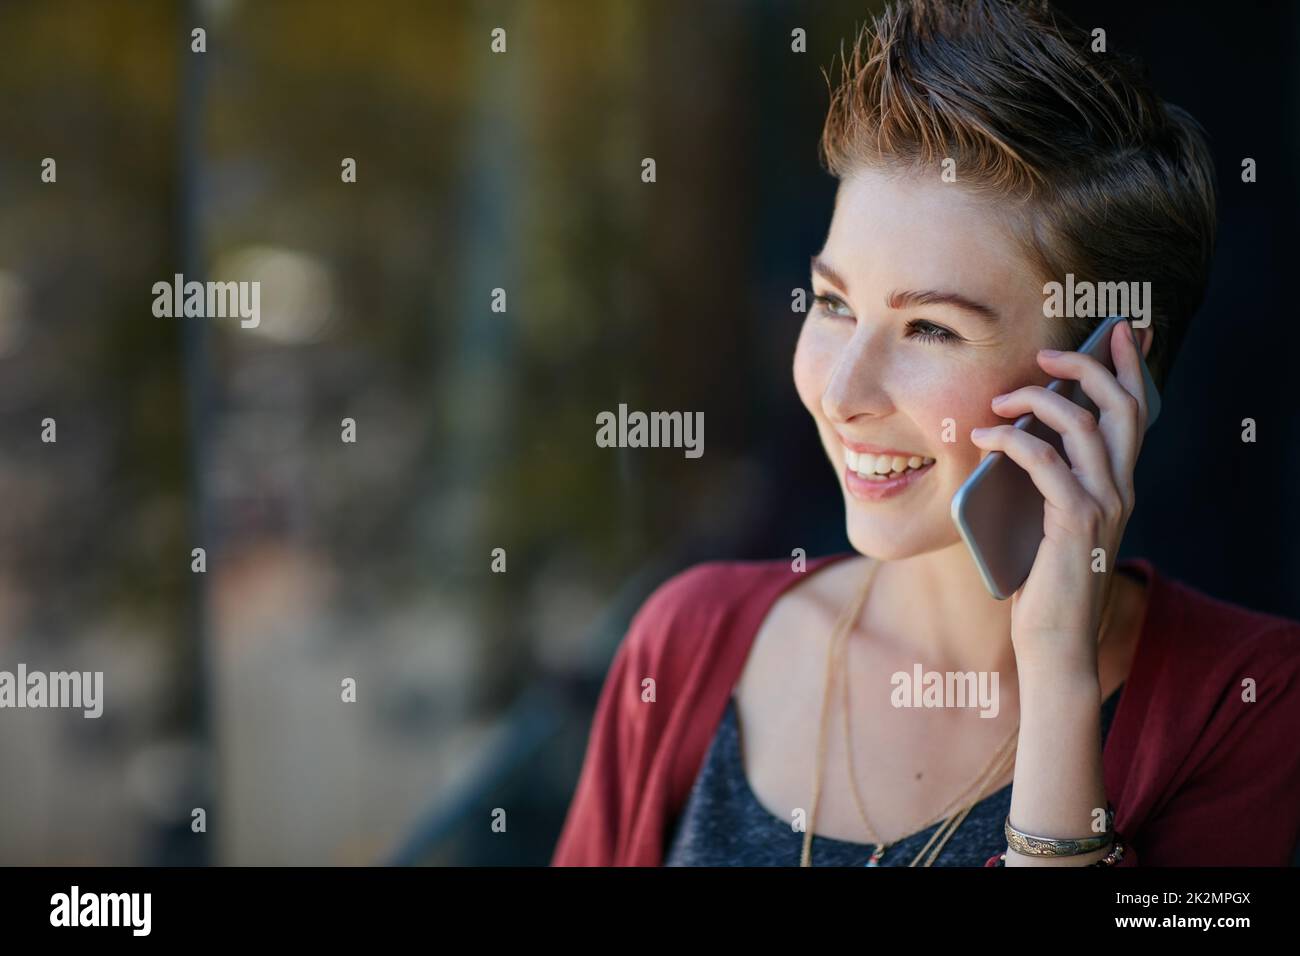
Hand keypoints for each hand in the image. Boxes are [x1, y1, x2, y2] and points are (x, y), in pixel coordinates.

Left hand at [969, 322, 1149, 671]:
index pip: (1135, 415)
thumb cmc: (1043, 585)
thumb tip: (1010, 437)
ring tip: (999, 400)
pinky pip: (1045, 461)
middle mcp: (1120, 491)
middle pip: (1120, 406)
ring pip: (1080, 425)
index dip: (1130, 368)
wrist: (1054, 644)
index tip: (1119, 332)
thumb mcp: (1047, 523)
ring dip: (1035, 400)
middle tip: (1047, 353)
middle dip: (1087, 366)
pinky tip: (983, 439)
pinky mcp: (1076, 523)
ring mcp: (1103, 506)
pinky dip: (1012, 441)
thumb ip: (1044, 483)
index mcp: (1117, 488)